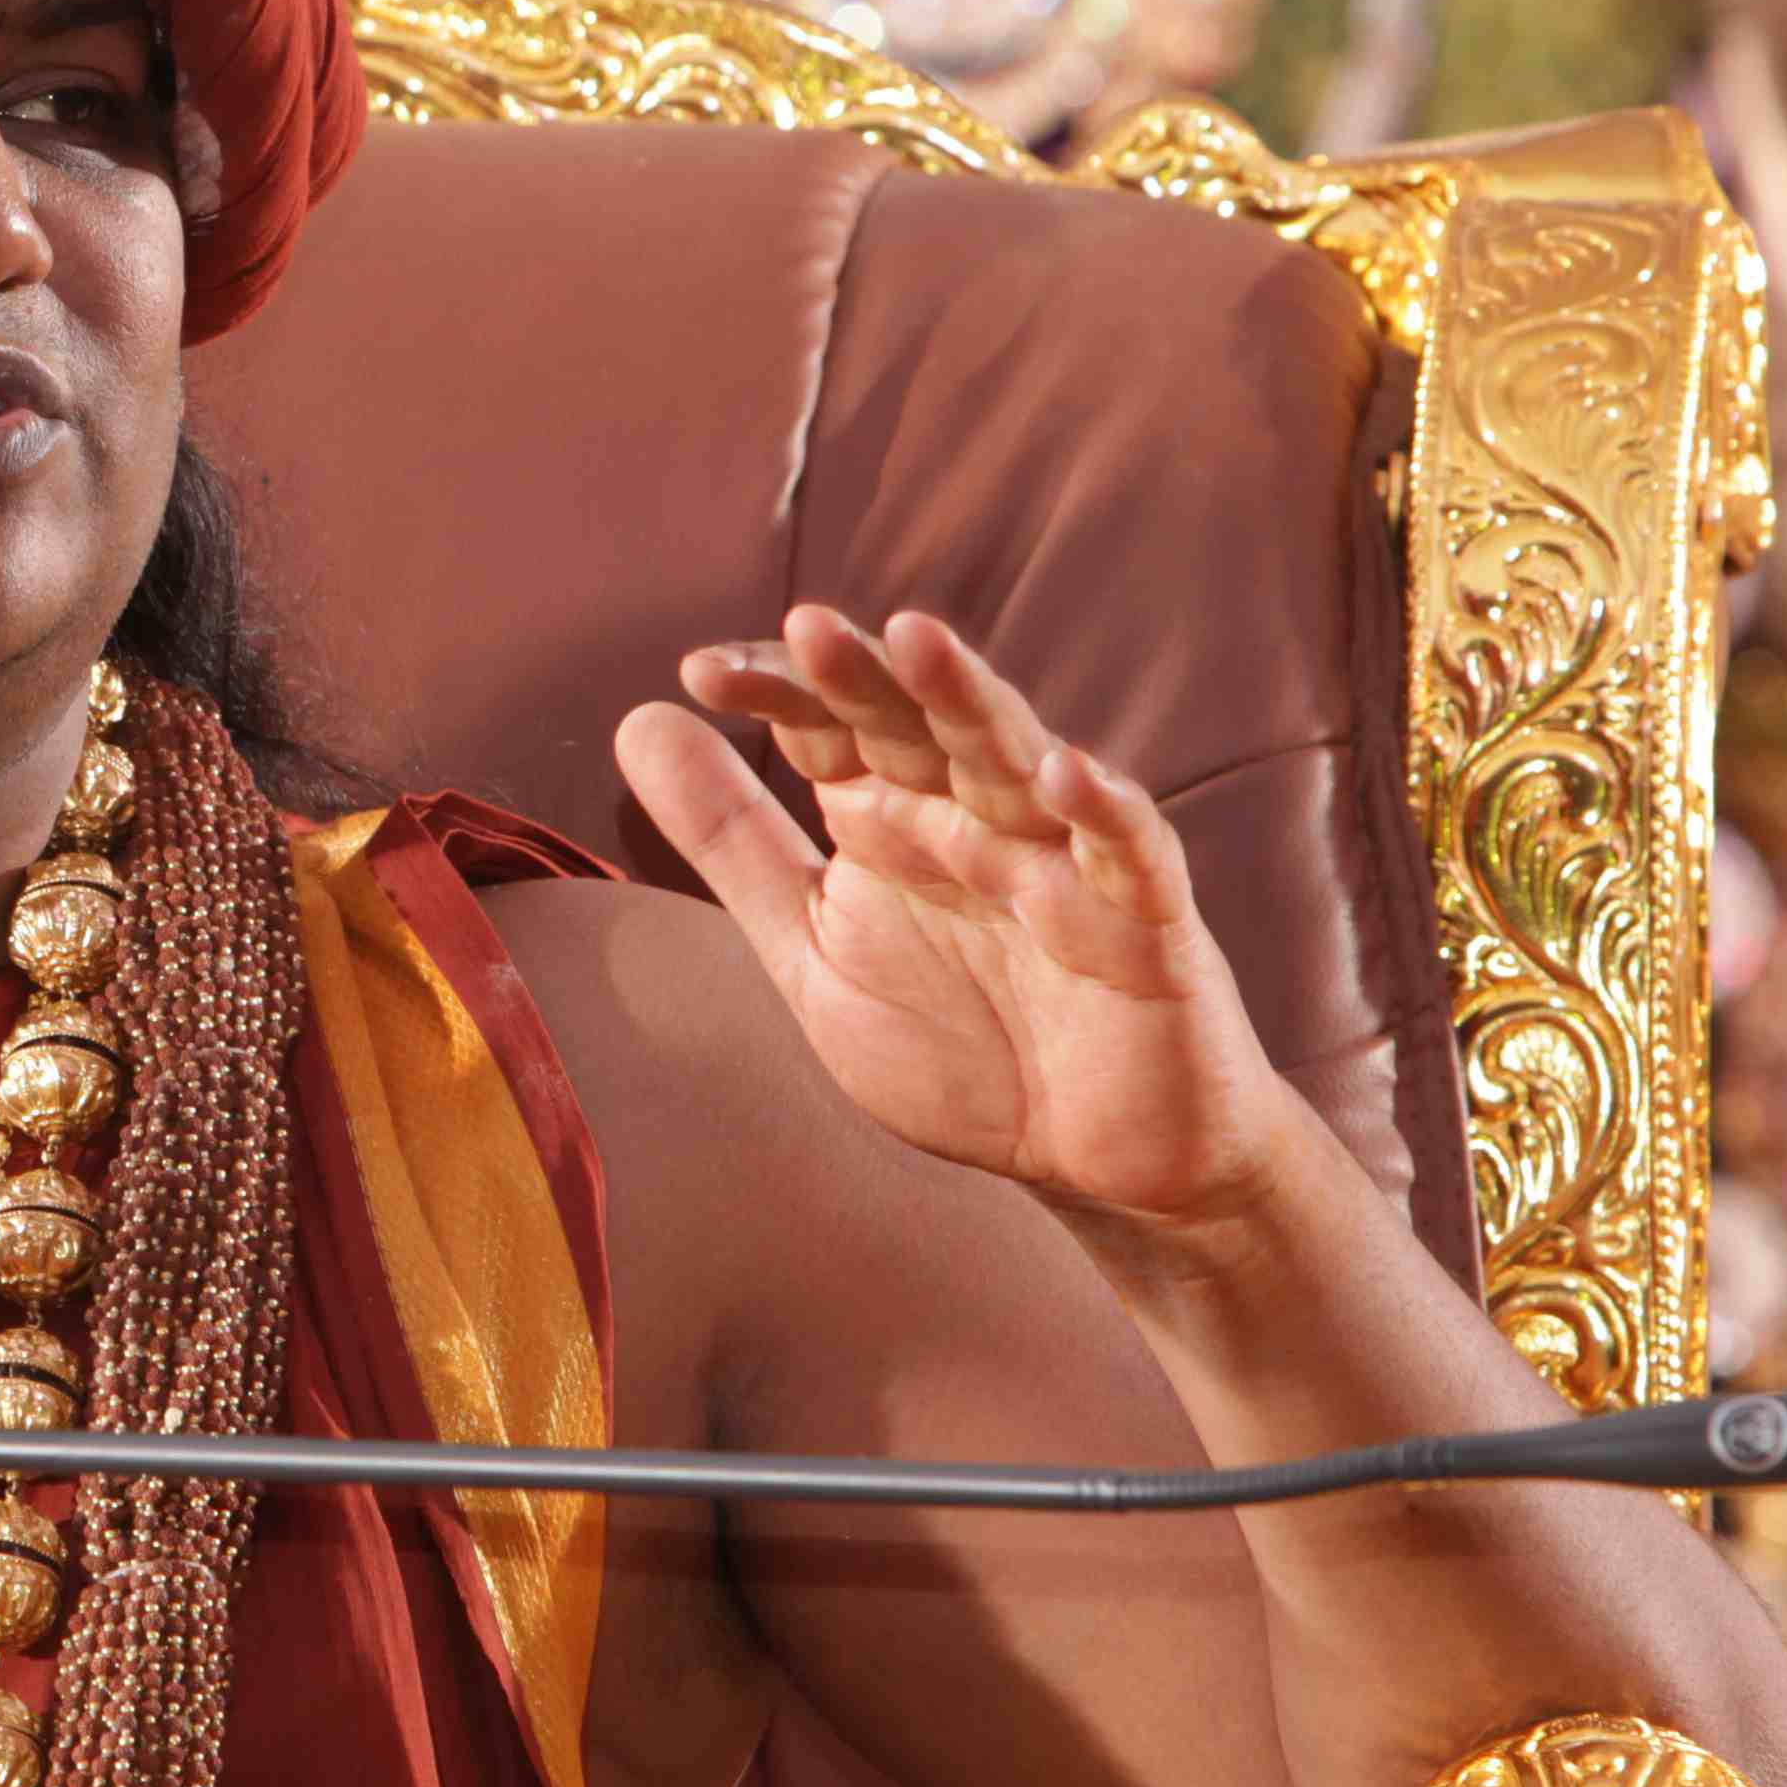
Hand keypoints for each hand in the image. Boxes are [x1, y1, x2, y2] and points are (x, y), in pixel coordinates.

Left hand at [614, 603, 1301, 1240]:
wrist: (1095, 1160)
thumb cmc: (962, 1046)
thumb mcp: (814, 946)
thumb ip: (734, 842)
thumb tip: (640, 719)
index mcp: (894, 818)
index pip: (832, 726)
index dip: (778, 691)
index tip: (701, 675)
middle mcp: (976, 819)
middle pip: (919, 724)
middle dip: (866, 676)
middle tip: (805, 626)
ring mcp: (1065, 861)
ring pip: (1019, 762)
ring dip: (969, 701)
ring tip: (916, 640)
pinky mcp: (1146, 925)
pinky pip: (1132, 855)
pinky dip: (1103, 813)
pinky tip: (1065, 775)